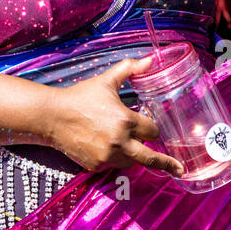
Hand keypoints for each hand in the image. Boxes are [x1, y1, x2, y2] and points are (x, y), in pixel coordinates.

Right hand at [45, 56, 183, 175]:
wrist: (52, 116)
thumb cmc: (79, 96)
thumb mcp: (106, 80)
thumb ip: (129, 69)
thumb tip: (150, 60)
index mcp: (125, 120)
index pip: (152, 131)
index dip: (151, 127)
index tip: (147, 126)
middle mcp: (119, 141)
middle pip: (150, 158)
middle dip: (166, 162)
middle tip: (179, 169)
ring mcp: (107, 156)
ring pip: (131, 162)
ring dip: (132, 154)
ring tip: (122, 143)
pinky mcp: (96, 165)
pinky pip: (112, 166)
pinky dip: (113, 158)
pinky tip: (104, 146)